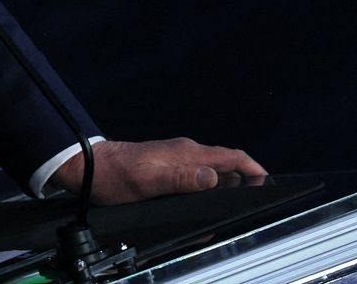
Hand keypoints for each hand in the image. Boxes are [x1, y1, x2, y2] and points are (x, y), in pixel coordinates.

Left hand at [54, 138, 267, 204]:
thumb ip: (180, 179)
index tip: (267, 182)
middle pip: (226, 164)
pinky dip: (210, 187)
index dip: (253, 168)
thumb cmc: (113, 175)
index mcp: (185, 153)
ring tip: (235, 204)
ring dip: (228, 185)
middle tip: (255, 200)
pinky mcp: (168, 167)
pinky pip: (198, 175)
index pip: (230, 156)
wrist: (89, 167)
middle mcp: (184, 153)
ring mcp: (176, 159)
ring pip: (213, 170)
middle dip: (245, 179)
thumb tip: (212, 178)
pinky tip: (206, 201)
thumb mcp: (146, 182)